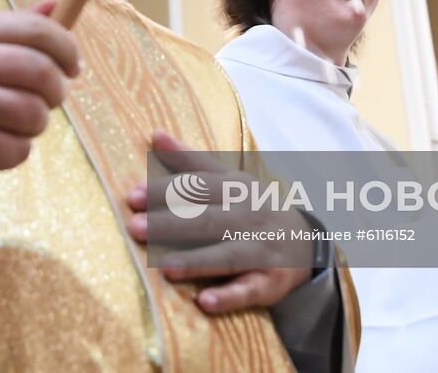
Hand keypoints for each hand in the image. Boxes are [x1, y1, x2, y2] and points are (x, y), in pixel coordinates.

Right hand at [0, 0, 79, 196]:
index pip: (36, 29)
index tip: (73, 67)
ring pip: (34, 113)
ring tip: (17, 125)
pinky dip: (16, 152)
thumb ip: (14, 28)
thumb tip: (55, 3)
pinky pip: (17, 149)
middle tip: (51, 100)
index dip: (66, 48)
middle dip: (57, 91)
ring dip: (36, 125)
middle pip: (41, 71)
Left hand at [126, 130, 312, 314]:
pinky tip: (204, 303)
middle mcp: (250, 217)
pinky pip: (249, 290)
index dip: (166, 191)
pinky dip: (228, 296)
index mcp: (237, 190)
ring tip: (165, 268)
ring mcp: (261, 250)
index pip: (199, 188)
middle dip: (171, 225)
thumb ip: (191, 160)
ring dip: (196, 262)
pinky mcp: (269, 282)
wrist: (305, 242)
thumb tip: (155, 134)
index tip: (132, 195)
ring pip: (228, 256)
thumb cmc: (252, 207)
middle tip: (135, 228)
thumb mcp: (229, 180)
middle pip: (208, 221)